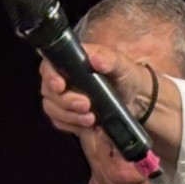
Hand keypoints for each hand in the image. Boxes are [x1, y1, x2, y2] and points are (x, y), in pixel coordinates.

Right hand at [37, 44, 152, 133]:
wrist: (136, 100)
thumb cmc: (127, 77)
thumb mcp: (123, 65)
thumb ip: (110, 60)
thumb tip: (96, 59)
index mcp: (72, 62)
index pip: (49, 66)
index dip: (50, 76)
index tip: (60, 86)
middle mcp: (63, 79)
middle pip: (48, 90)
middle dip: (65, 101)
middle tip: (85, 104)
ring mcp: (63, 97)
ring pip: (51, 108)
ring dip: (68, 115)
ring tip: (90, 118)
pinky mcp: (67, 114)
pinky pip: (58, 121)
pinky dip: (71, 124)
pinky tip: (87, 124)